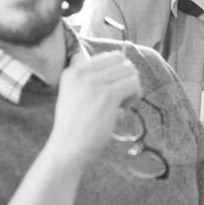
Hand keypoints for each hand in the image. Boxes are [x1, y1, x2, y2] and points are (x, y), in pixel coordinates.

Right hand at [45, 52, 141, 166]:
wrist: (68, 148)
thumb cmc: (74, 127)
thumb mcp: (71, 94)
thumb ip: (87, 80)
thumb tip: (115, 69)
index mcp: (73, 71)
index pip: (106, 56)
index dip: (115, 71)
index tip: (112, 88)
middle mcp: (82, 73)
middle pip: (120, 59)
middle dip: (126, 75)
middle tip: (122, 94)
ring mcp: (95, 83)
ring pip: (129, 70)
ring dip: (133, 85)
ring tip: (125, 102)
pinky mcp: (108, 96)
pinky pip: (132, 84)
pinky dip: (135, 95)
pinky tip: (127, 107)